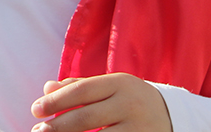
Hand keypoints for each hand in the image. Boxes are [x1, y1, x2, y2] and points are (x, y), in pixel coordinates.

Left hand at [31, 74, 172, 131]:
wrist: (175, 117)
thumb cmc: (132, 100)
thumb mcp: (111, 86)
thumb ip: (80, 86)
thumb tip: (47, 88)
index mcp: (120, 83)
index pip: (82, 91)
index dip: (56, 101)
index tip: (35, 110)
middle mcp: (130, 105)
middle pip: (86, 118)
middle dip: (58, 127)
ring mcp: (138, 129)